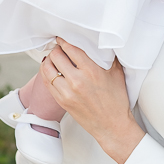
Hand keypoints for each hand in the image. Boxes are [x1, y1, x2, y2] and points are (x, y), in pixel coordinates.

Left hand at [40, 38, 144, 163]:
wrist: (112, 125)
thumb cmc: (117, 100)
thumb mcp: (117, 74)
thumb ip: (108, 57)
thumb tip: (102, 43)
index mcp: (92, 71)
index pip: (71, 49)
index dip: (64, 41)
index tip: (62, 38)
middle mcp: (77, 81)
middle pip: (56, 56)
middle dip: (56, 49)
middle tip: (59, 48)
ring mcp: (67, 92)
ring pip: (47, 69)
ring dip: (49, 60)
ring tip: (53, 58)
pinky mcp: (62, 101)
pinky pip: (47, 82)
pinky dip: (46, 73)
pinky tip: (50, 70)